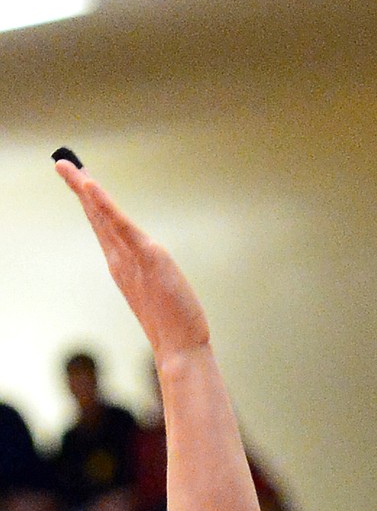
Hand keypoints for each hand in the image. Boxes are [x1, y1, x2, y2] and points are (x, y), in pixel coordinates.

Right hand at [56, 156, 210, 365]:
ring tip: (66, 165)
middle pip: (96, 217)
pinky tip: (90, 187)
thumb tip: (151, 275)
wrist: (180, 347)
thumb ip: (149, 281)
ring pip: (102, 217)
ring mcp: (130, 257)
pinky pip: (120, 226)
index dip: (91, 203)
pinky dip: (103, 205)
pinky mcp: (147, 256)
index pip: (103, 227)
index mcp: (122, 265)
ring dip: (84, 188)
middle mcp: (120, 259)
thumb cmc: (173, 325)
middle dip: (79, 188)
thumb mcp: (157, 295)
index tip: (80, 181)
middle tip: (61, 163)